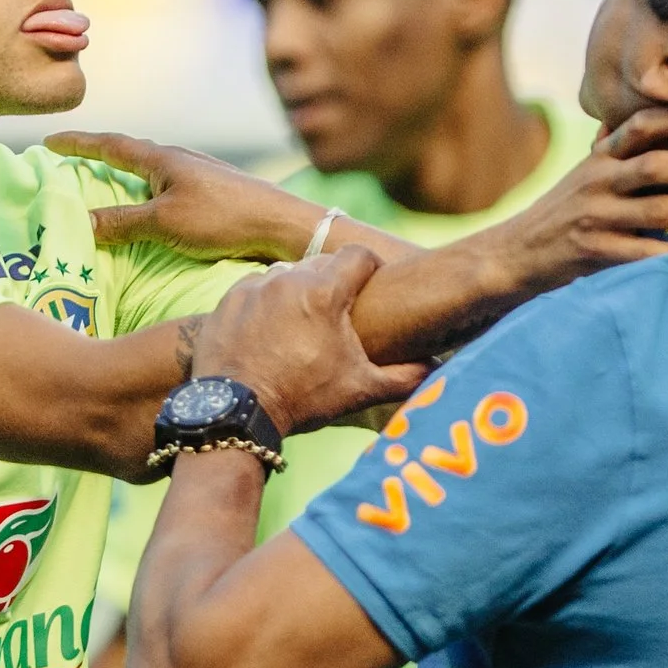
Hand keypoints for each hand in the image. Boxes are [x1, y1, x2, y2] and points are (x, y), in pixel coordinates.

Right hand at [44, 130, 324, 262]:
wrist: (283, 224)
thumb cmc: (223, 219)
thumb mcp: (165, 223)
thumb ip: (122, 222)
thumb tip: (81, 221)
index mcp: (162, 159)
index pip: (110, 146)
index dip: (78, 144)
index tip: (49, 140)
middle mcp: (180, 158)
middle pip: (131, 152)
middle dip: (100, 155)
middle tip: (72, 161)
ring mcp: (200, 172)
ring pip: (152, 168)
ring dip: (126, 173)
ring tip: (108, 183)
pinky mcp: (215, 189)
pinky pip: (169, 183)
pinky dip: (148, 189)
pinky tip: (154, 204)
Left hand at [189, 247, 432, 434]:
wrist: (237, 412)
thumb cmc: (302, 398)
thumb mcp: (360, 389)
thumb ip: (404, 376)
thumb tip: (438, 369)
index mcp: (323, 291)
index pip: (358, 255)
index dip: (371, 267)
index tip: (373, 285)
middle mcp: (287, 278)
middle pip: (322, 263)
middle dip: (335, 281)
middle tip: (340, 313)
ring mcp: (254, 287)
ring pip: (287, 273)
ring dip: (300, 289)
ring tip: (305, 322)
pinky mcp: (229, 300)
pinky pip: (257, 287)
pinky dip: (268, 301)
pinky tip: (272, 329)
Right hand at [461, 105, 667, 301]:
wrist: (514, 254)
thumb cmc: (561, 213)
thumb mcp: (584, 175)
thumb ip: (617, 153)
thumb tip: (661, 124)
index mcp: (598, 159)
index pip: (637, 127)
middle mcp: (596, 183)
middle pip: (656, 167)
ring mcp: (595, 218)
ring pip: (659, 210)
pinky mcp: (594, 253)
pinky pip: (644, 253)